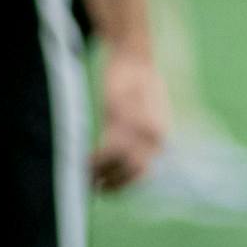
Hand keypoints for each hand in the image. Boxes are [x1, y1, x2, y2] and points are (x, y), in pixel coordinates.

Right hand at [90, 47, 167, 191]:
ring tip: (86, 176)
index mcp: (161, 137)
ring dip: (100, 173)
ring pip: (119, 163)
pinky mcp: (121, 115)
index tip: (106, 190)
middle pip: (134, 172)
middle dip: (113, 184)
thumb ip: (141, 136)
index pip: (144, 173)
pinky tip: (85, 162)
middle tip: (93, 188)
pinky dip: (96, 160)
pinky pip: (108, 148)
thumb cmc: (137, 85)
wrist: (134, 56)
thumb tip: (136, 159)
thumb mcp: (145, 112)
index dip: (123, 185)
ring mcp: (138, 126)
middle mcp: (155, 135)